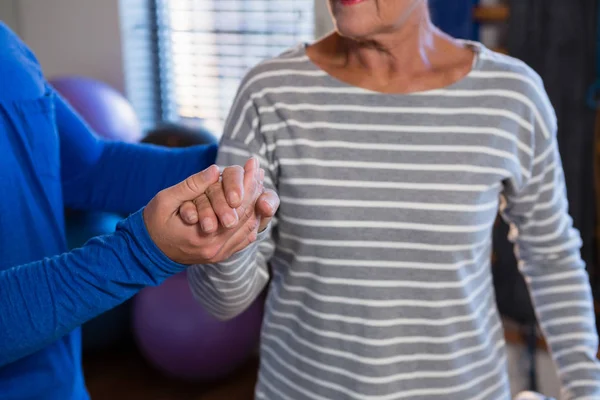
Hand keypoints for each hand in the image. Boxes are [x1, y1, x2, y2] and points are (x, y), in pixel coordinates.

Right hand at [142, 158, 266, 264]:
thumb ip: (191, 186)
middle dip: (255, 190)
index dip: (248, 182)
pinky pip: (244, 239)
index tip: (253, 163)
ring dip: (256, 205)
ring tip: (259, 182)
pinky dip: (252, 220)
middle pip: (247, 216)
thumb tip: (215, 170)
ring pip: (249, 228)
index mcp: (202, 236)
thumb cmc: (154, 223)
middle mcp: (215, 248)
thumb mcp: (165, 200)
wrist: (147, 252)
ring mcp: (219, 254)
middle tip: (259, 170)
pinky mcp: (220, 255)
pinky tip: (253, 204)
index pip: (236, 206)